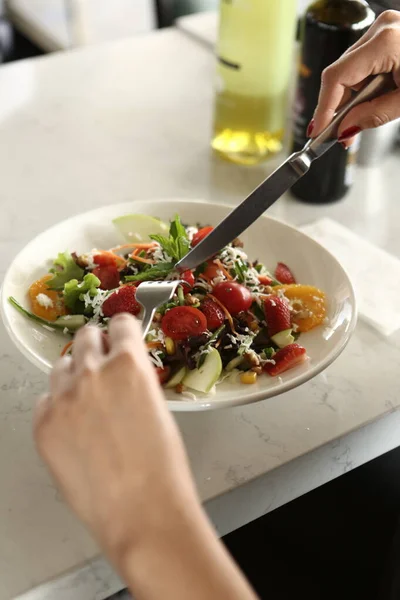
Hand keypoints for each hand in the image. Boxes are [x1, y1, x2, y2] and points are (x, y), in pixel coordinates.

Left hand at [34, 315, 258, 599]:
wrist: (141, 510)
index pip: (120, 324)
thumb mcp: (158, 407)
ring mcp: (63, 398)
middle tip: (103, 364)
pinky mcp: (44, 425)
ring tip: (87, 399)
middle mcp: (93, 373)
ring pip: (61, 366)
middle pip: (85, 337)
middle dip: (96, 345)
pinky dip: (58, 406)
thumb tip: (122, 374)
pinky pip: (46, 400)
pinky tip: (74, 426)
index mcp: (129, 364)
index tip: (121, 335)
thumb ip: (134, 381)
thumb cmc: (162, 466)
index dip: (123, 330)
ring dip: (75, 374)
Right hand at [312, 10, 399, 145]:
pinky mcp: (387, 35)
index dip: (323, 108)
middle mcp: (381, 29)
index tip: (318, 131)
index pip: (337, 77)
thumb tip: (344, 129)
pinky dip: (361, 87)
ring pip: (349, 70)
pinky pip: (362, 64)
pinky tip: (366, 104)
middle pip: (340, 73)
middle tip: (339, 136)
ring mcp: (383, 29)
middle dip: (337, 108)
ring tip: (356, 123)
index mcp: (386, 42)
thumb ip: (372, 116)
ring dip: (349, 99)